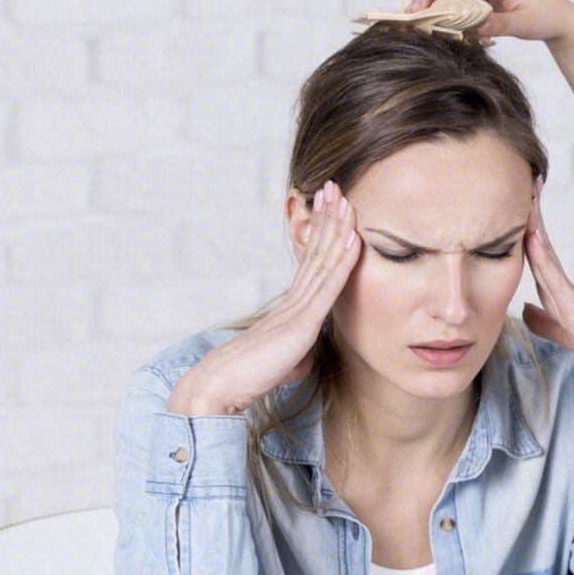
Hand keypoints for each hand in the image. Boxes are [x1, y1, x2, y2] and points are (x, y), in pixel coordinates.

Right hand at [166, 181, 360, 415]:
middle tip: (334, 186)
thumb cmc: (247, 379)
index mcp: (289, 308)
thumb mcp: (283, 364)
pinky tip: (353, 237)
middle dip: (327, 218)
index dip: (322, 235)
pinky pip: (328, 285)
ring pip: (322, 260)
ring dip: (336, 227)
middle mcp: (293, 301)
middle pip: (315, 251)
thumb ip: (297, 354)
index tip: (330, 209)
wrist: (220, 387)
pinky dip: (343, 259)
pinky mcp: (302, 323)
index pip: (310, 264)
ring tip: (344, 197)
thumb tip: (303, 356)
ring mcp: (297, 308)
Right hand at [406, 0, 573, 43]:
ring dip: (433, 5)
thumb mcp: (524, 23)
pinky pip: (457, 4)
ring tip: (418, 23)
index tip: (427, 10)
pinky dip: (445, 13)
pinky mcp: (481, 3)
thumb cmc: (545, 16)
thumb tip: (475, 28)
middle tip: (411, 16)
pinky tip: (436, 28)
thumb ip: (501, 25)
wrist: (559, 18)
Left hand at [519, 197, 573, 408]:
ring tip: (529, 197)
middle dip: (533, 218)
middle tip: (529, 181)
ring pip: (548, 260)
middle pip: (544, 250)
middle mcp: (571, 293)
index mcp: (567, 298)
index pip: (541, 260)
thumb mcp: (572, 337)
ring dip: (536, 229)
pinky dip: (543, 260)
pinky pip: (556, 284)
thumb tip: (526, 307)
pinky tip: (533, 239)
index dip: (528, 233)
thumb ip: (549, 323)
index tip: (522, 204)